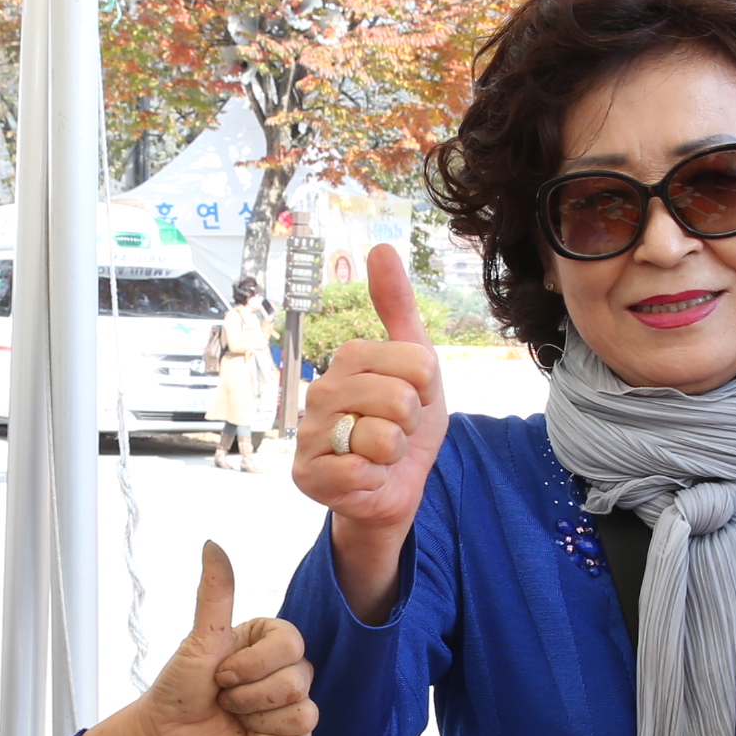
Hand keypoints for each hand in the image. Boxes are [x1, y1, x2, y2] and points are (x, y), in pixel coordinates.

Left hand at [79, 544, 318, 735]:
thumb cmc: (180, 685)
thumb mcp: (199, 638)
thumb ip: (215, 593)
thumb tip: (212, 544)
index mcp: (273, 643)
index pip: (292, 645)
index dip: (252, 665)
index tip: (221, 672)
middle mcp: (289, 674)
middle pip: (299, 683)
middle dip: (248, 696)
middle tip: (224, 697)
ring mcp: (293, 711)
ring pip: (302, 716)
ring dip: (255, 722)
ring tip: (234, 718)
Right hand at [292, 246, 446, 620]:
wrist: (391, 489)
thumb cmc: (403, 427)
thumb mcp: (417, 365)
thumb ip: (399, 308)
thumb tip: (380, 246)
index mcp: (348, 358)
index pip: (418, 362)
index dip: (428, 389)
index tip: (413, 400)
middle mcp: (320, 391)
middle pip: (401, 398)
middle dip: (411, 423)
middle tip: (395, 431)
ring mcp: (309, 434)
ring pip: (383, 436)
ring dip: (393, 454)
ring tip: (379, 454)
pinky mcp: (307, 476)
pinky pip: (362, 470)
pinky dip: (376, 480)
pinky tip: (364, 478)